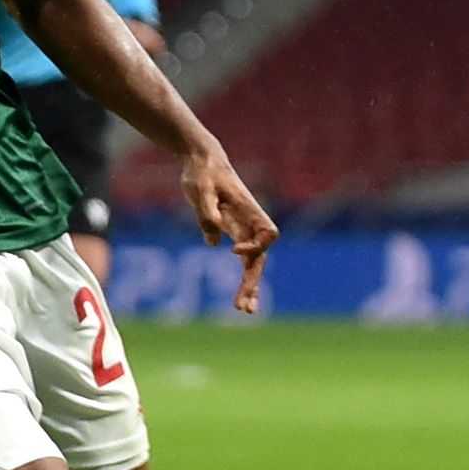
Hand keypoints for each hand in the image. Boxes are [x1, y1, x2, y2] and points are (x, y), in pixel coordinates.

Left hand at [178, 142, 277, 313]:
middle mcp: (250, 222)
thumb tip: (213, 242)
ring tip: (244, 309)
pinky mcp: (232, 231)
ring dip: (250, 285)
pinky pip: (243, 259)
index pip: (268, 234)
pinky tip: (238, 299)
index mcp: (249, 210)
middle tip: (243, 307)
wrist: (201, 160)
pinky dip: (243, 278)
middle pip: (260, 256)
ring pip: (253, 262)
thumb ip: (207, 213)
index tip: (232, 250)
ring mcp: (243, 228)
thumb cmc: (202, 172)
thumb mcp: (200, 189)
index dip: (255, 246)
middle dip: (252, 281)